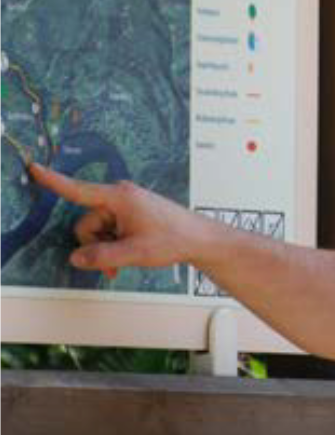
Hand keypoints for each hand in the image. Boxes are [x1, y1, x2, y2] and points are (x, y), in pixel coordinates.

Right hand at [27, 162, 201, 276]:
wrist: (199, 239)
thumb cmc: (173, 239)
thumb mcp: (135, 253)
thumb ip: (102, 256)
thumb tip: (76, 258)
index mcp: (119, 197)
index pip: (79, 190)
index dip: (54, 181)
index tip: (34, 168)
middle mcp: (119, 196)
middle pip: (87, 223)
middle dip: (94, 246)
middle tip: (112, 266)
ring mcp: (125, 205)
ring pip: (98, 230)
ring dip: (105, 249)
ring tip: (123, 263)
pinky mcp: (130, 214)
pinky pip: (110, 230)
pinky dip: (113, 245)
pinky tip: (126, 255)